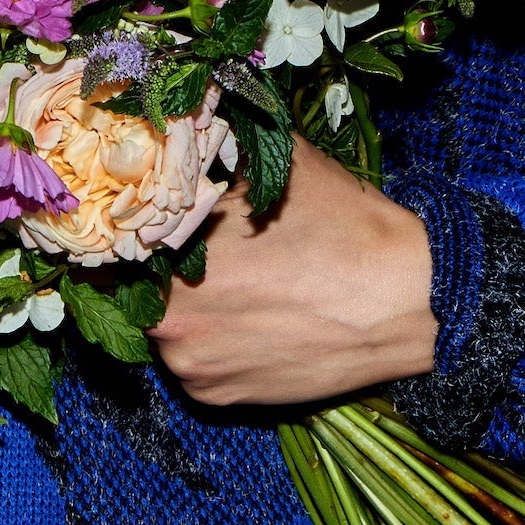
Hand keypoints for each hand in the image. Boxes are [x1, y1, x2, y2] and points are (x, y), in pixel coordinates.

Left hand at [150, 137, 436, 406]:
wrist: (407, 300)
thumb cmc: (342, 224)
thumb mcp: (276, 160)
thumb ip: (216, 148)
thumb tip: (178, 126)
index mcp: (170, 253)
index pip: (116, 240)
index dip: (130, 223)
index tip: (149, 214)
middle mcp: (168, 319)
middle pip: (136, 285)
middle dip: (159, 264)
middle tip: (200, 246)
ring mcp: (191, 365)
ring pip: (167, 325)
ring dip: (188, 305)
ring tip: (237, 283)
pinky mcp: (218, 397)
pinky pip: (197, 361)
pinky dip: (213, 340)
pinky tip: (253, 316)